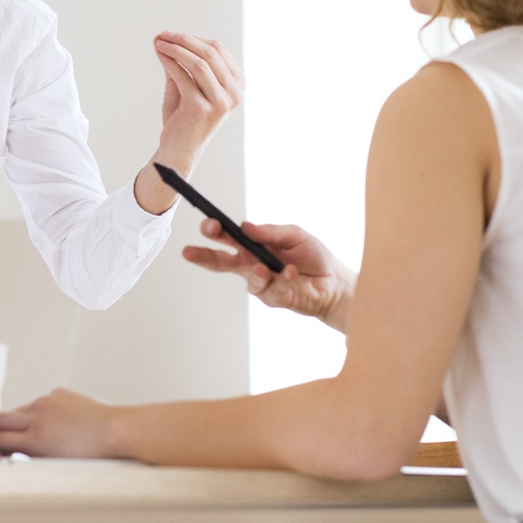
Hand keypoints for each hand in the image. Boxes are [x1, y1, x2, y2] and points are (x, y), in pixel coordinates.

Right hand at [0, 389, 121, 457]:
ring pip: (19, 412)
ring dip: (12, 423)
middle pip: (0, 421)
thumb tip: (16, 463)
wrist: (118, 431)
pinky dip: (35, 413)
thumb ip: (32, 462)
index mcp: (36, 439)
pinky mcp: (59, 395)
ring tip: (14, 434)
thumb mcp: (56, 466)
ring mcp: (48, 403)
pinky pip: (39, 404)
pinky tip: (44, 422)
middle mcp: (38, 418)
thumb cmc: (95, 455)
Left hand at [152, 32, 243, 173]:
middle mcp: (234, 93)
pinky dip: (169, 61)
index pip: (218, 49)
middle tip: (163, 34)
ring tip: (158, 43)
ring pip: (199, 63)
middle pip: (210, 53)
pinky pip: (183, 76)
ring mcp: (220, 102)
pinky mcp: (201, 108)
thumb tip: (164, 37)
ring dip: (176, 49)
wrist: (178, 150)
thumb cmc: (184, 117)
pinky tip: (159, 55)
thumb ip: (181, 63)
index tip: (172, 35)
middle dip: (183, 39)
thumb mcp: (187, 85)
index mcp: (237, 85)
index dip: (193, 38)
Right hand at [183, 220, 354, 330]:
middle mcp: (251, 265)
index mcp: (252, 246)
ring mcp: (261, 284)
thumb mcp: (294, 234)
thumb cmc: (313, 256)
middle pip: (220, 262)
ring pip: (248, 278)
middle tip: (189, 251)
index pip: (226, 238)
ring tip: (263, 267)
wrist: (334, 282)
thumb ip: (269, 232)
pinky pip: (272, 290)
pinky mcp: (274, 299)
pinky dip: (283, 280)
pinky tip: (291, 273)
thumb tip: (245, 226)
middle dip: (203, 255)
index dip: (214, 231)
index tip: (208, 223)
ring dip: (255, 272)